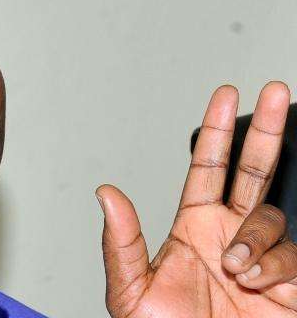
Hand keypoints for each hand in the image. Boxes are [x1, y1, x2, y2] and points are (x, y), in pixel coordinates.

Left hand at [98, 82, 296, 316]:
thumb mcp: (132, 291)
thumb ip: (122, 243)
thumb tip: (104, 192)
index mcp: (193, 227)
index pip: (207, 167)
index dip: (217, 131)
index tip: (226, 96)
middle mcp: (229, 235)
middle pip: (253, 170)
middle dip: (265, 130)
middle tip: (274, 91)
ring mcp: (261, 258)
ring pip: (270, 218)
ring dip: (253, 238)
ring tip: (234, 269)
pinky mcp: (289, 284)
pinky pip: (292, 257)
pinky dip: (274, 266)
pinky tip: (255, 284)